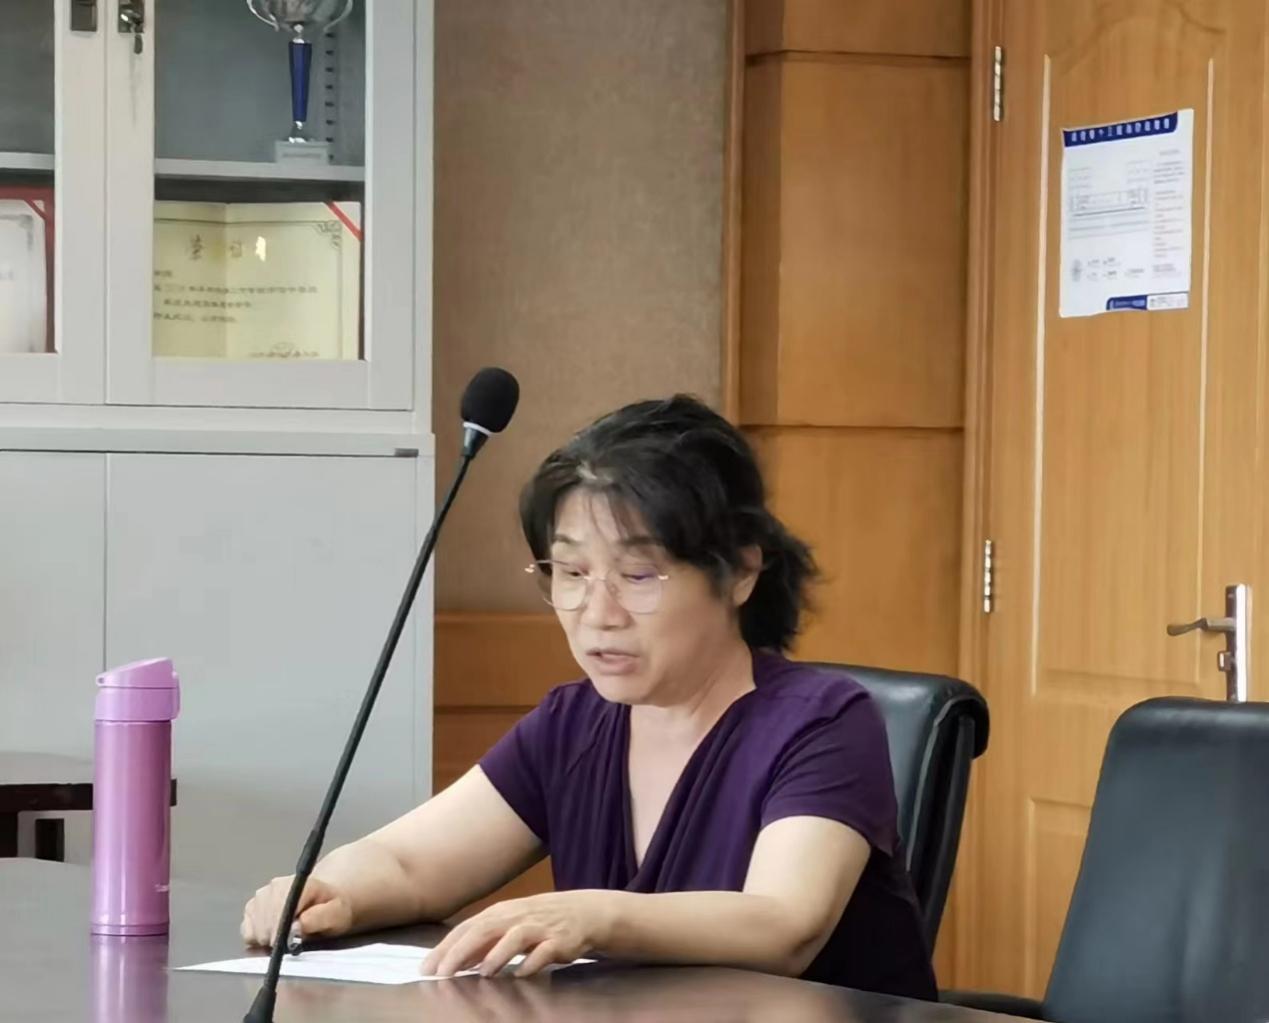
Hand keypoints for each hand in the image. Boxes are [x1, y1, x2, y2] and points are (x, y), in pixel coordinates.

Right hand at [240, 874, 354, 947]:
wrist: (324, 899)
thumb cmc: (331, 908)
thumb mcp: (336, 914)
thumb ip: (317, 919)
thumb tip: (296, 927)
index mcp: (299, 883)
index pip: (280, 908)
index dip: (280, 930)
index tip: (284, 942)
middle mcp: (276, 885)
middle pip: (264, 920)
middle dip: (274, 936)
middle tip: (288, 942)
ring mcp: (261, 895)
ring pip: (254, 926)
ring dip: (266, 937)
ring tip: (284, 936)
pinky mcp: (252, 905)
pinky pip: (247, 929)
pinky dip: (257, 936)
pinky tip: (272, 934)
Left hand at [422, 890, 614, 977]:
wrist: (583, 912)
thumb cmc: (540, 921)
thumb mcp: (508, 927)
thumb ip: (483, 943)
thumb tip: (454, 961)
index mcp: (500, 913)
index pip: (467, 928)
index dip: (446, 948)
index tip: (427, 968)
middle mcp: (516, 917)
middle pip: (484, 930)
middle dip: (462, 951)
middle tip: (443, 973)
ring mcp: (539, 927)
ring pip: (515, 938)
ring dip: (498, 955)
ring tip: (482, 972)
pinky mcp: (560, 940)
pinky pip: (545, 951)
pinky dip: (533, 962)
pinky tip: (521, 974)